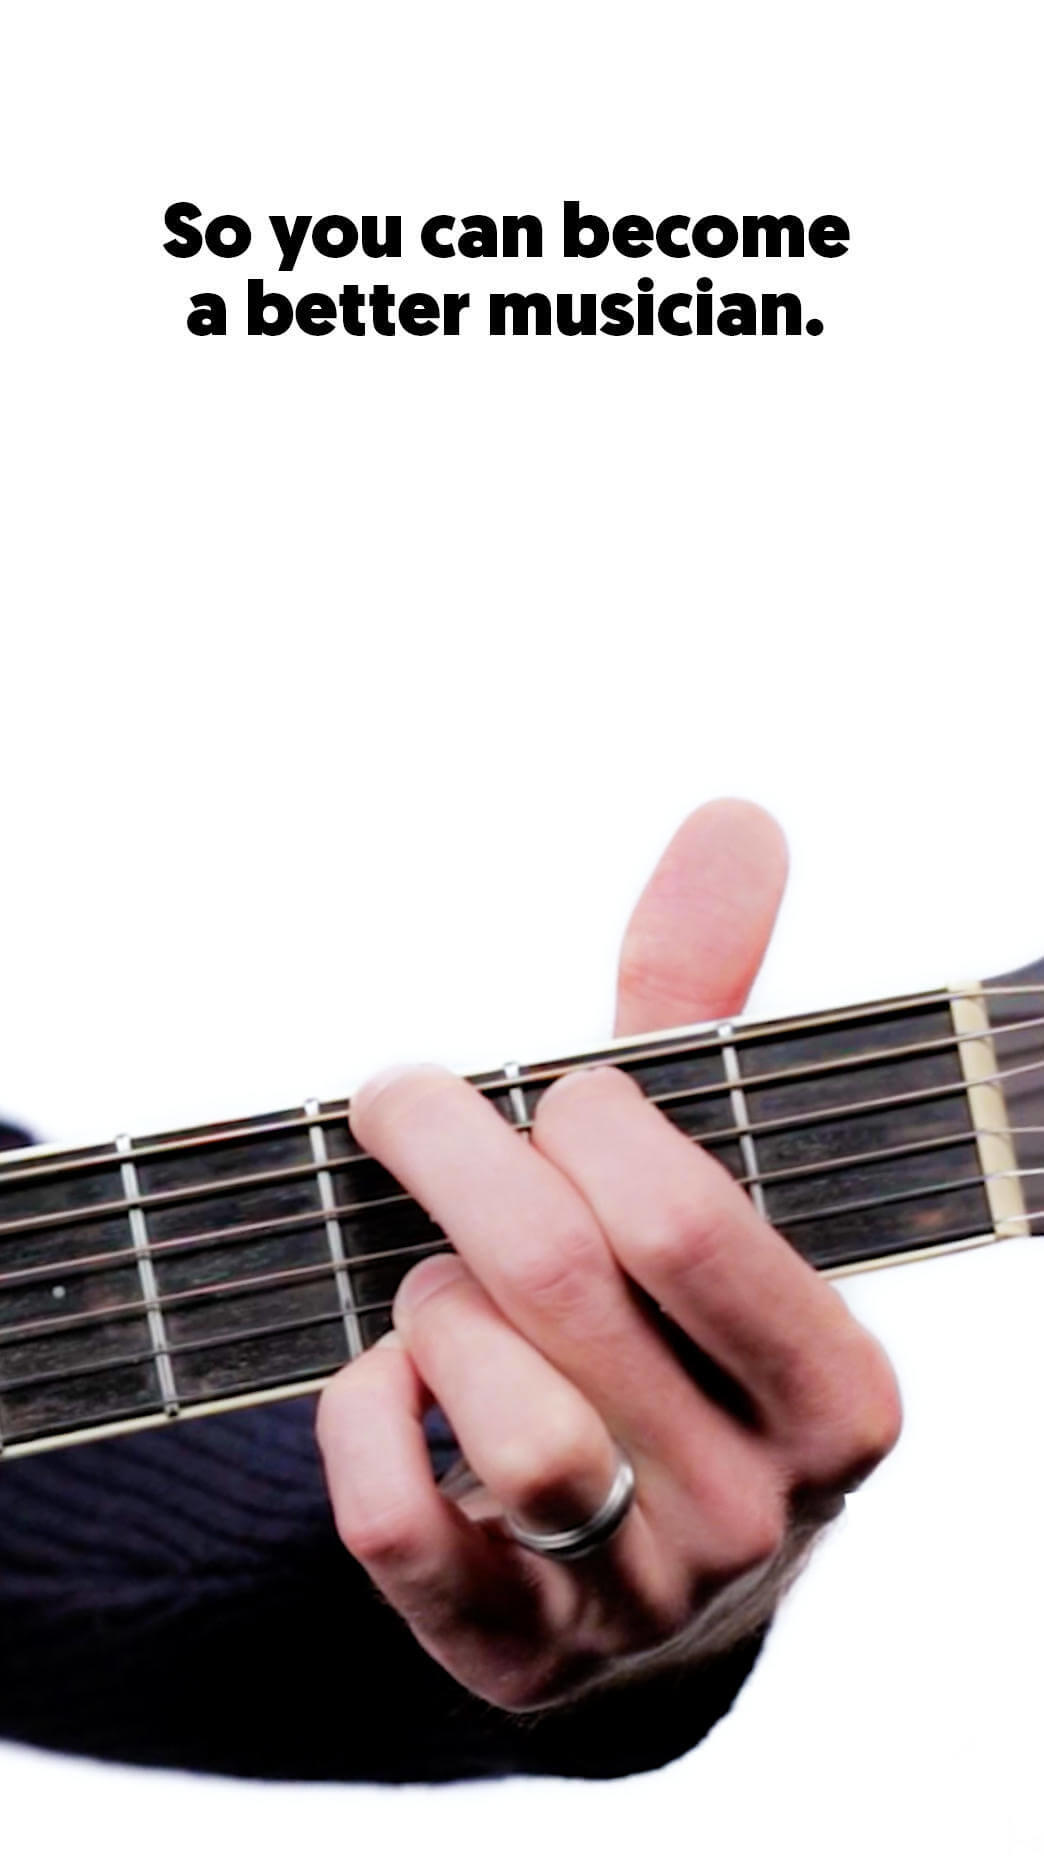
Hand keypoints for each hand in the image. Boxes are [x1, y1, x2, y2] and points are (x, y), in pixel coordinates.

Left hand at [316, 801, 901, 1710]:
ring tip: (427, 1276)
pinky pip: (408, 1533)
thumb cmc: (670, 1329)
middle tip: (403, 1099)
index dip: (584, 1125)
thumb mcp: (705, 1173)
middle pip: (565, 1294)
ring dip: (428, 1307)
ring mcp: (636, 1597)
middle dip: (452, 1158)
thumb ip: (706, 1004)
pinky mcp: (512, 1653)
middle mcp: (756, 1509)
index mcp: (838, 1391)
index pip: (692, 1229)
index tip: (553, 1088)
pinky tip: (372, 1375)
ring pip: (508, 1428)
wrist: (645, 1563)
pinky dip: (359, 1426)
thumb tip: (734, 820)